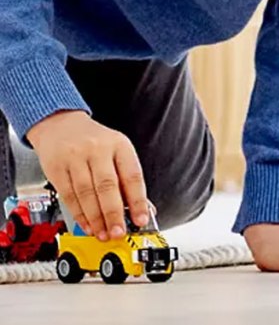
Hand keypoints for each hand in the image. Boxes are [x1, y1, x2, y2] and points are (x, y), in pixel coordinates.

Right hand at [26, 110, 148, 240]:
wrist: (61, 124)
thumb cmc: (94, 141)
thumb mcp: (117, 151)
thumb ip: (127, 179)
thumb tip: (142, 208)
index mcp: (120, 145)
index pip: (132, 175)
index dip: (138, 200)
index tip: (141, 219)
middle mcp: (98, 150)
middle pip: (107, 186)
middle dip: (114, 214)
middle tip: (119, 233)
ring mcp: (76, 158)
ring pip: (87, 194)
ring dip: (96, 219)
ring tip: (103, 234)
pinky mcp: (57, 169)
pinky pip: (69, 196)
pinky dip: (79, 214)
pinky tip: (87, 225)